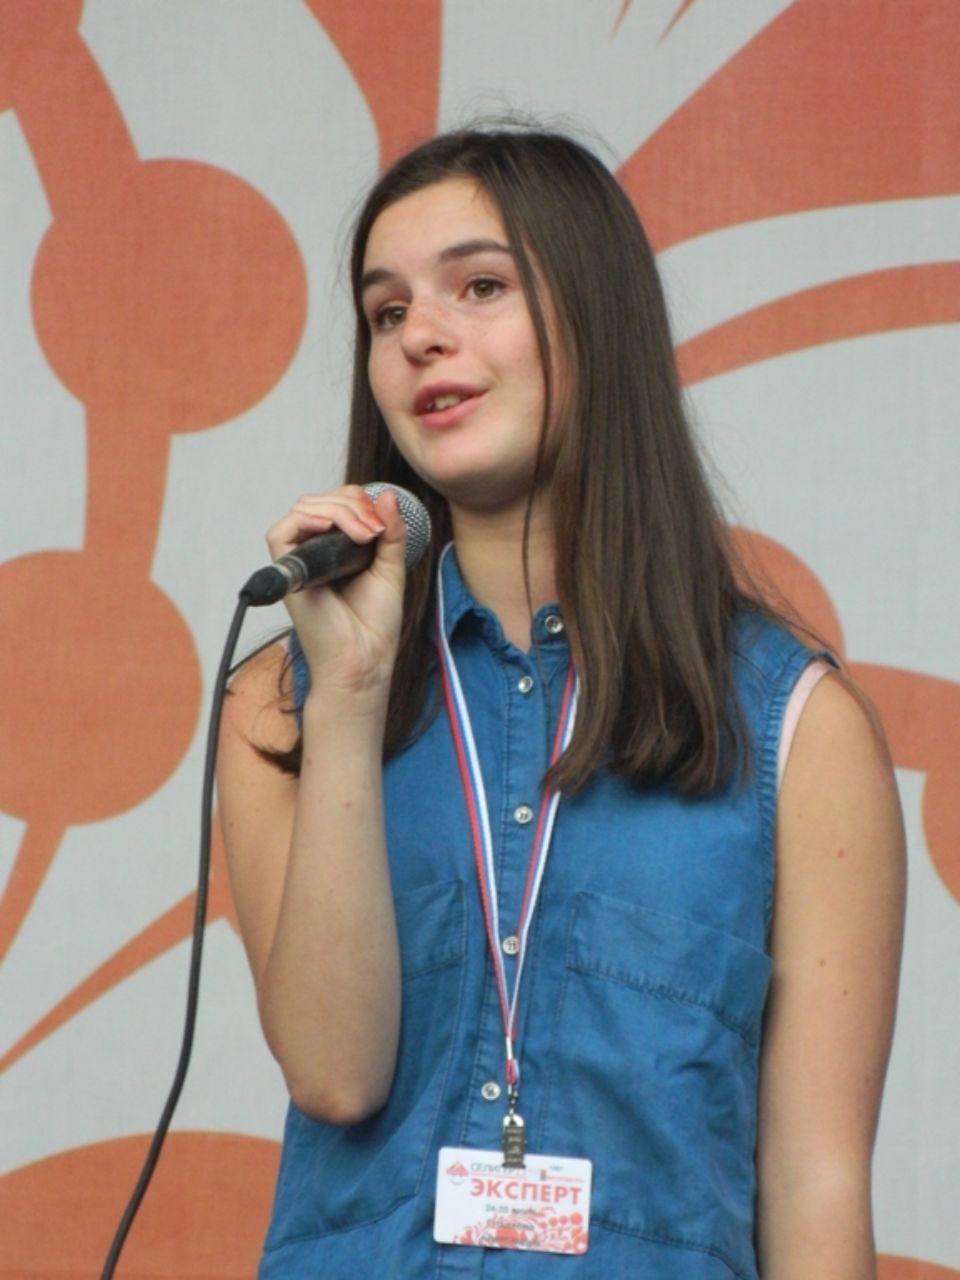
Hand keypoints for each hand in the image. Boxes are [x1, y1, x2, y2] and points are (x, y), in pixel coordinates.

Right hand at [265, 485, 407, 699]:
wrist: (365, 660)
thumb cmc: (375, 624)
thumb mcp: (391, 567)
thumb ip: (391, 532)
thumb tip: (388, 496)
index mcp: (336, 548)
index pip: (335, 502)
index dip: (357, 499)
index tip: (382, 521)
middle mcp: (314, 551)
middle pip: (318, 500)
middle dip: (351, 503)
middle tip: (375, 530)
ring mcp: (300, 562)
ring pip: (303, 509)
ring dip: (338, 511)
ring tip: (365, 535)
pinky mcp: (289, 574)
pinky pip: (280, 533)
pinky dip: (307, 521)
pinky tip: (332, 530)